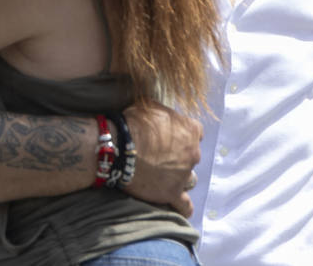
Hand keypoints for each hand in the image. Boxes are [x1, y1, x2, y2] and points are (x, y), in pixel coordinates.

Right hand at [119, 102, 201, 217]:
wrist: (116, 146)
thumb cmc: (130, 123)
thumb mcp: (150, 106)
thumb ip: (165, 113)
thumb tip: (165, 115)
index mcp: (190, 130)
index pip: (196, 132)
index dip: (181, 134)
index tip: (169, 136)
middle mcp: (193, 153)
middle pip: (192, 157)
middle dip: (179, 156)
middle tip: (159, 155)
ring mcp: (184, 175)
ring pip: (190, 179)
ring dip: (179, 177)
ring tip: (161, 176)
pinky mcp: (172, 193)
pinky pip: (185, 205)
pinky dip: (181, 205)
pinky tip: (175, 203)